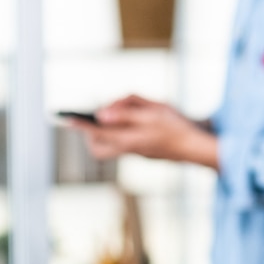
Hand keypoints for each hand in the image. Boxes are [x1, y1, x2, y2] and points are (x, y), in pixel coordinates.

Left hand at [70, 95, 218, 166]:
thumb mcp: (153, 111)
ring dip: (110, 128)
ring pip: (111, 144)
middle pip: (99, 147)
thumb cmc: (177, 125)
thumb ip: (126, 111)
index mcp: (130, 139)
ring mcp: (136, 153)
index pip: (97, 133)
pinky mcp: (143, 151)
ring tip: (122, 111)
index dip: (80, 125)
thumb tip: (101, 114)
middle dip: (92, 133)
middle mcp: (129, 150)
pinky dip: (124, 130)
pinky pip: (125, 141)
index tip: (65, 118)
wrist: (198, 147)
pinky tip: (135, 118)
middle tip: (96, 117)